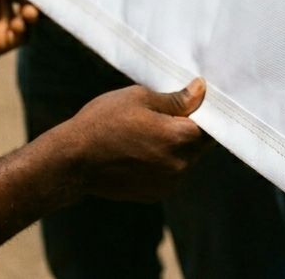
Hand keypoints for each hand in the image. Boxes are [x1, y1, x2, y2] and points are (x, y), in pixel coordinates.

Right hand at [59, 82, 211, 202]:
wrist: (72, 162)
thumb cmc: (104, 122)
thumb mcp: (140, 98)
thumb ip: (176, 99)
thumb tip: (201, 90)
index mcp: (179, 138)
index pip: (211, 125)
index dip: (205, 111)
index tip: (194, 100)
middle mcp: (180, 165)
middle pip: (200, 144)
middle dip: (191, 128)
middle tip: (169, 112)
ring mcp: (168, 183)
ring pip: (187, 159)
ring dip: (178, 146)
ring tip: (152, 130)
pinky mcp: (155, 194)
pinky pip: (172, 172)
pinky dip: (166, 161)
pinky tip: (144, 148)